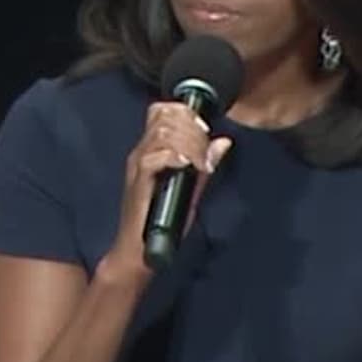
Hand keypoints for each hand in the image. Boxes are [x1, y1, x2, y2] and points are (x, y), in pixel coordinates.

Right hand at [102, 101, 232, 281]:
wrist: (140, 251)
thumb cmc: (163, 221)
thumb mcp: (191, 187)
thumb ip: (205, 164)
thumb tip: (224, 141)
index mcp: (151, 150)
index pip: (161, 110)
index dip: (185, 112)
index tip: (204, 128)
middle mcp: (141, 153)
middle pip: (164, 118)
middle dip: (192, 129)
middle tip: (204, 151)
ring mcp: (137, 167)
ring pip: (161, 135)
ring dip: (188, 144)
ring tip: (199, 163)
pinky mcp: (138, 183)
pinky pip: (153, 158)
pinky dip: (174, 158)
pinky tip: (187, 167)